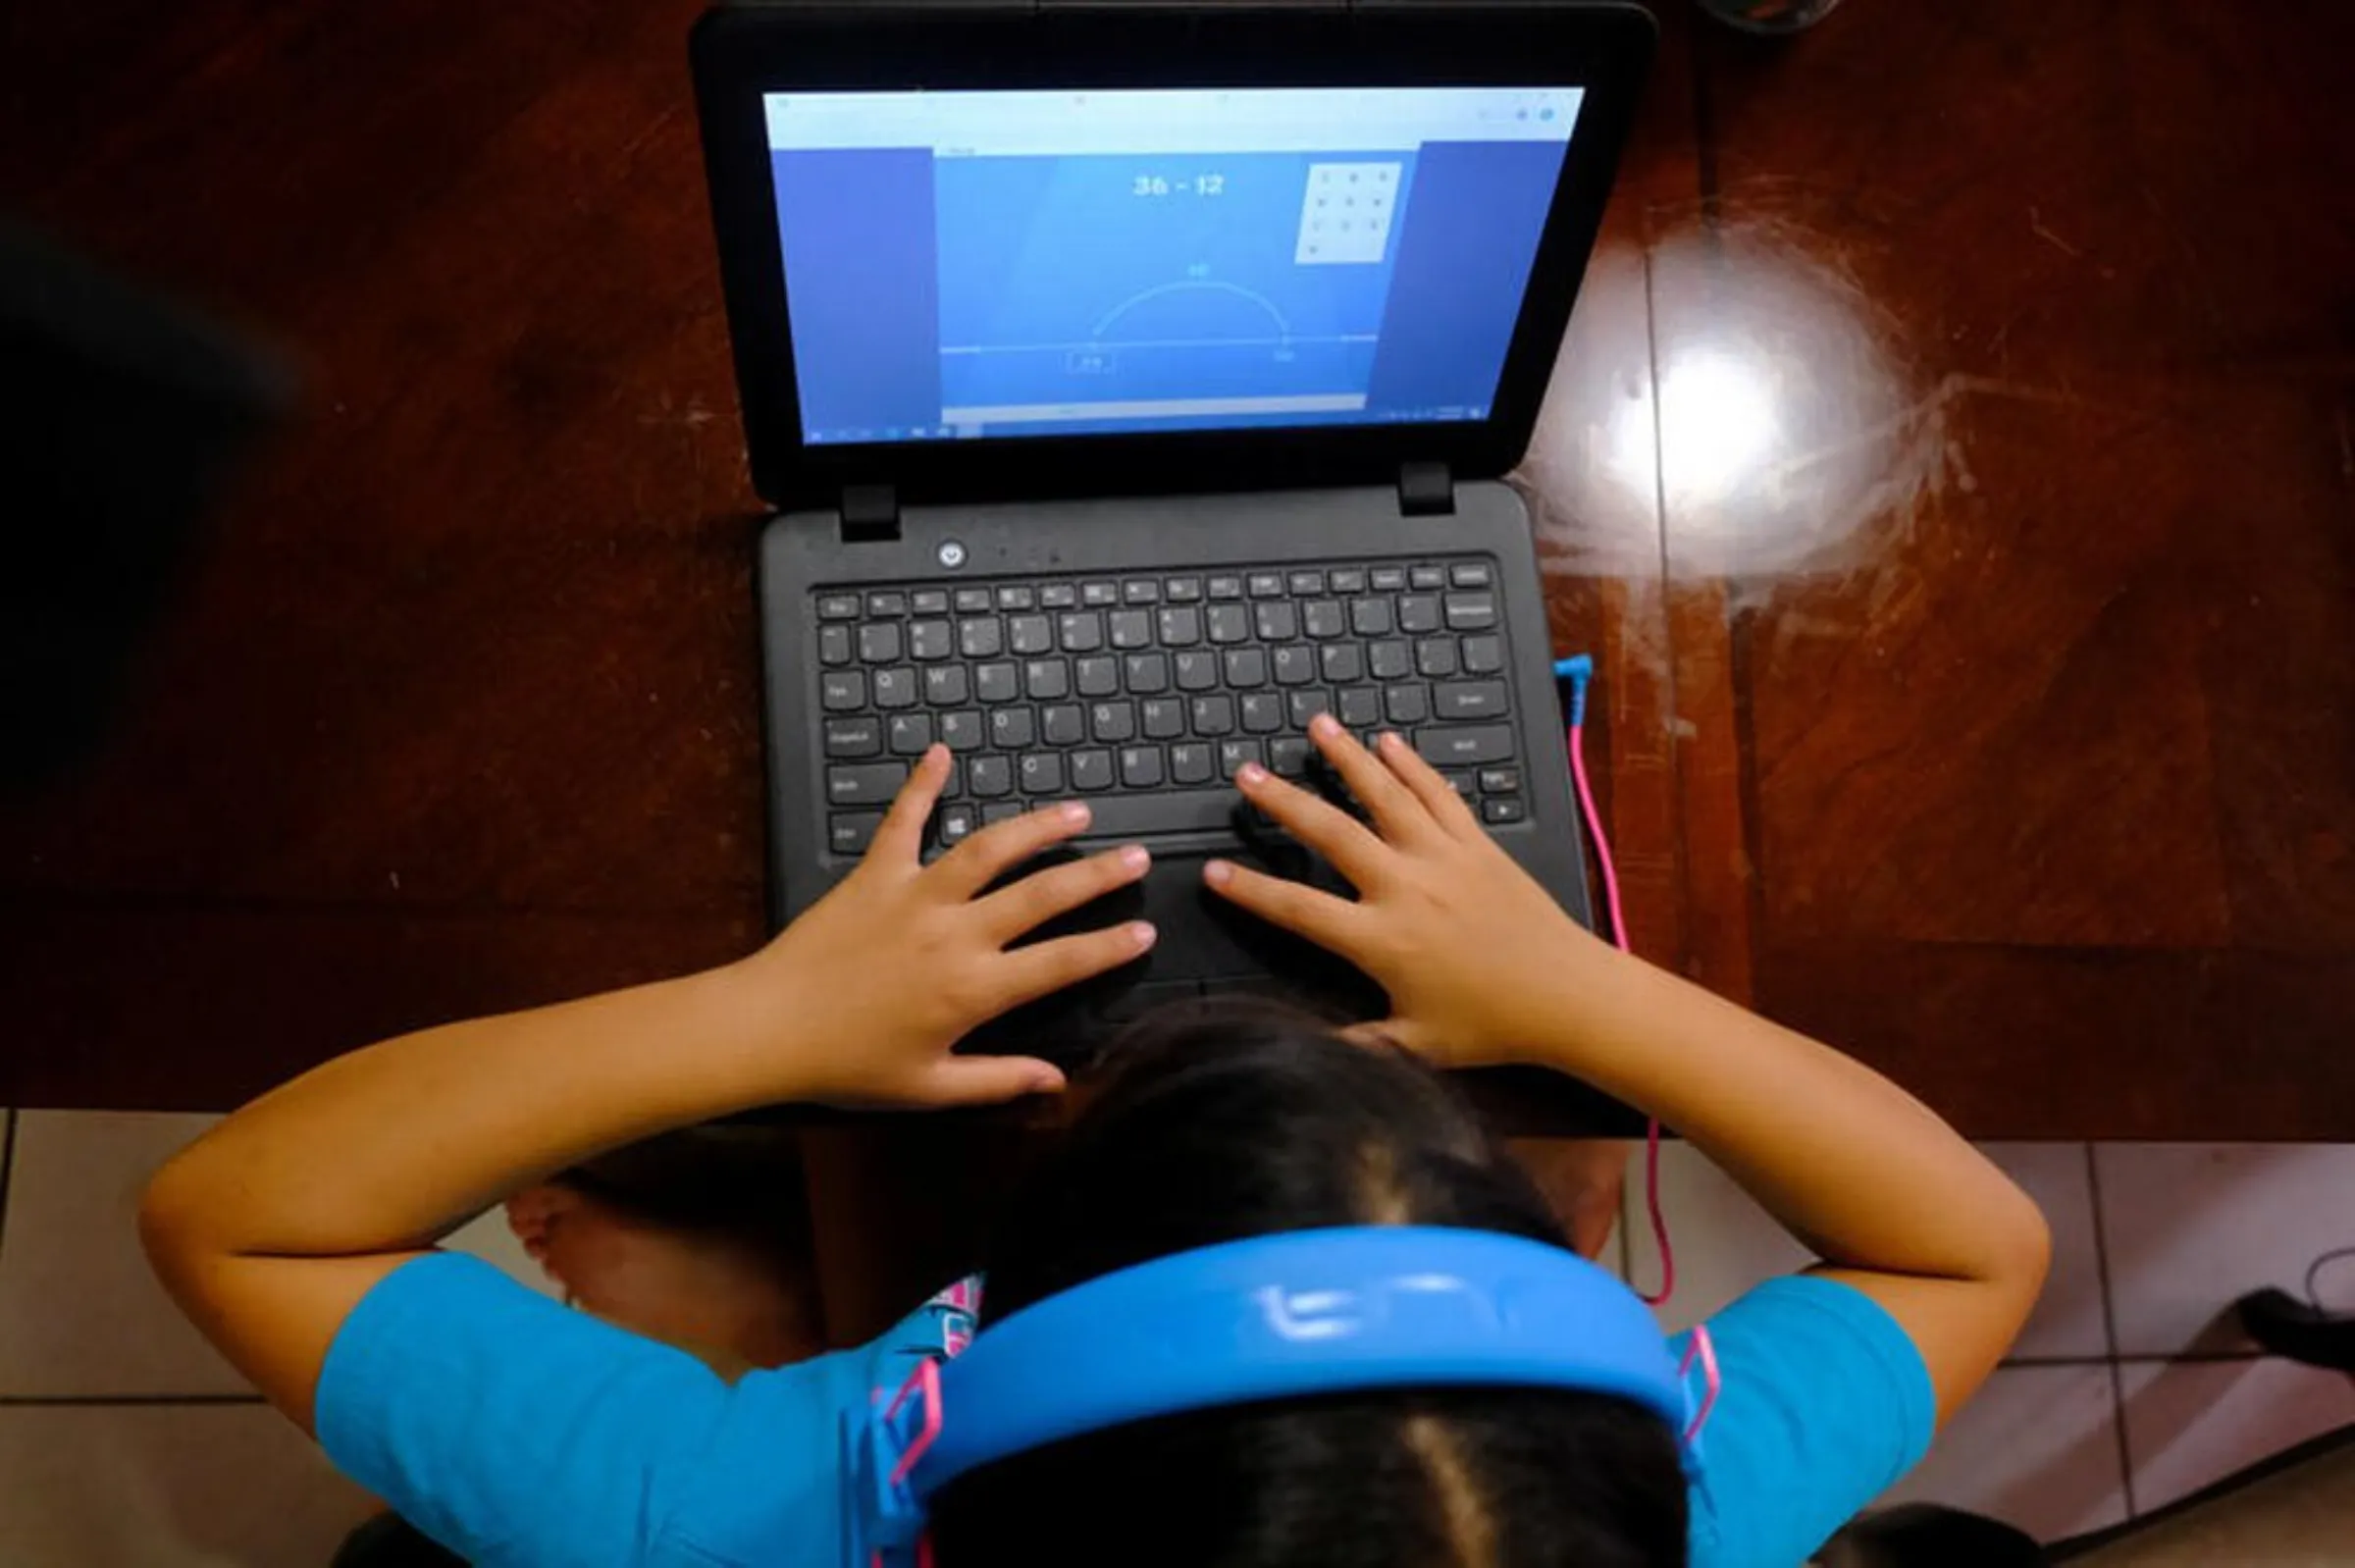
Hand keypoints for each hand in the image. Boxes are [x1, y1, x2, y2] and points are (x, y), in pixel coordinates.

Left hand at [742, 746, 1154, 1107]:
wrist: (769, 1030)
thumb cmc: (848, 1066)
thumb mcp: (930, 1087)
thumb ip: (999, 1079)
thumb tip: (1058, 1081)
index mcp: (973, 989)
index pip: (1062, 962)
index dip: (1110, 947)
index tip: (1145, 931)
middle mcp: (955, 934)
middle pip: (1041, 895)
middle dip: (1097, 875)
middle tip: (1136, 856)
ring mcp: (915, 896)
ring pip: (988, 849)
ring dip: (1036, 827)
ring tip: (1075, 813)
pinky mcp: (875, 875)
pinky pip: (903, 822)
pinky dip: (922, 784)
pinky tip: (942, 753)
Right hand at [1202, 714, 1606, 1067]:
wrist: (1566, 996)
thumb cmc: (1491, 1026)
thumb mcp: (1415, 1044)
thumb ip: (1354, 1044)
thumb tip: (1303, 1050)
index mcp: (1380, 940)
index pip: (1298, 909)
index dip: (1250, 890)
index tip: (1212, 870)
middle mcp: (1405, 888)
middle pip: (1331, 833)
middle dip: (1283, 801)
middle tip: (1247, 774)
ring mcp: (1443, 859)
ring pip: (1385, 796)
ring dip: (1347, 758)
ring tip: (1316, 726)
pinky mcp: (1477, 845)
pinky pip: (1439, 795)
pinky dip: (1412, 765)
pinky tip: (1389, 742)